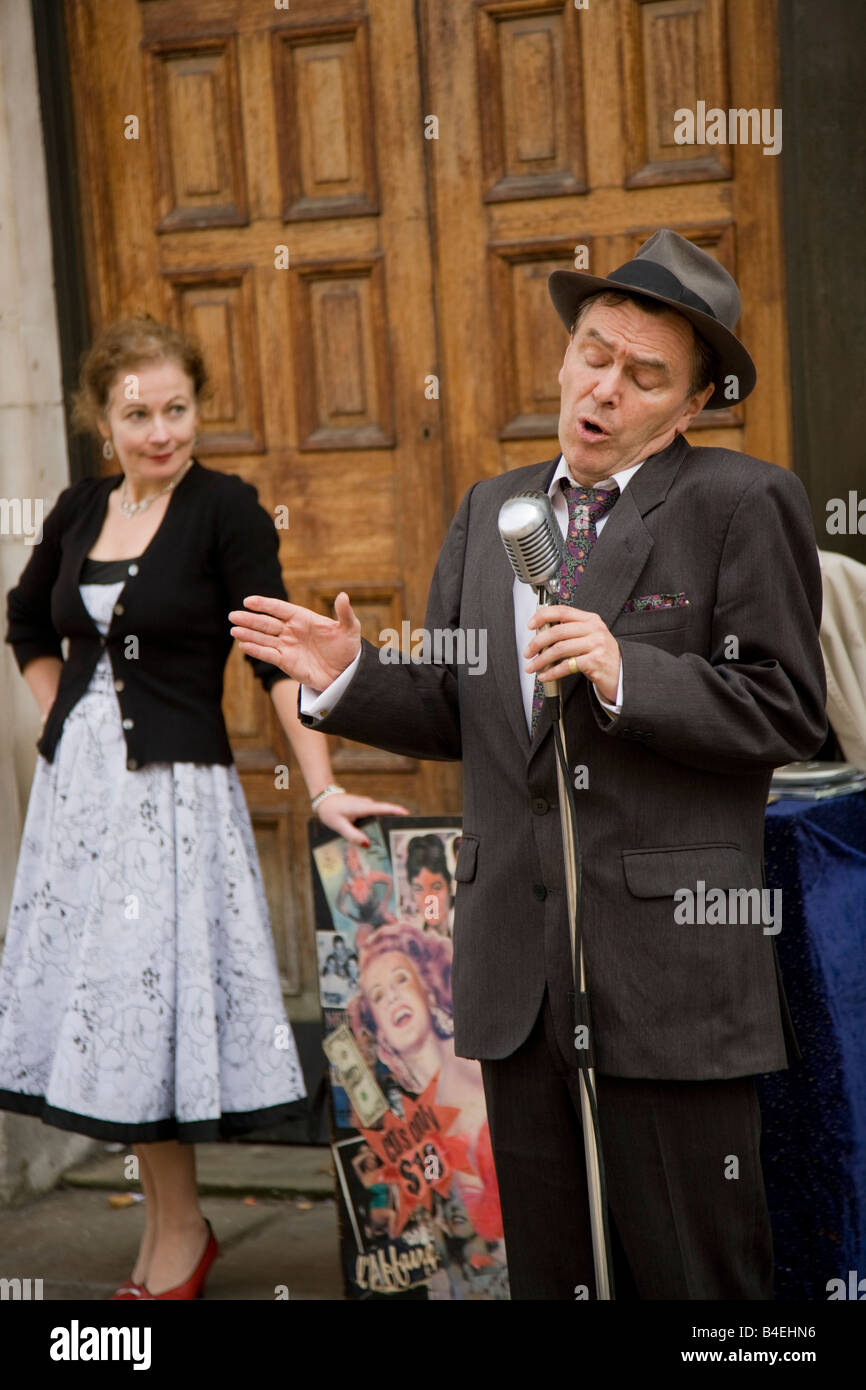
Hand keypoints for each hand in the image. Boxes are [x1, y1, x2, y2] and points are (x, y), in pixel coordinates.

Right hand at [229, 591, 360, 688]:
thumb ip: (344, 613)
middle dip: (249, 619)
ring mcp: (287, 646)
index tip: (248, 601)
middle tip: (232, 616)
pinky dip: (256, 651)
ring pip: (264, 638)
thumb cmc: (348, 648)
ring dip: (248, 635)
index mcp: (303, 618)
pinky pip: (268, 655)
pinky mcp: (286, 662)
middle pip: (266, 623)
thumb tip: (343, 595)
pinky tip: (244, 646)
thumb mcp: (350, 629)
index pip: (279, 608)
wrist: (347, 673)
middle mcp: (292, 631)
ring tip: (234, 631)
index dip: (264, 604)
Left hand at [314, 793, 410, 845]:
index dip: (396, 811)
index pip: (382, 808)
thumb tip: (367, 844)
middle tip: (401, 835)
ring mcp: (366, 805)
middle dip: (394, 822)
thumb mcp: (339, 825)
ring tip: (391, 839)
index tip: (408, 814)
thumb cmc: (330, 811)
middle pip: (384, 812)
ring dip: (385, 823)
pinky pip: (373, 815)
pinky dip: (376, 823)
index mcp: (362, 807)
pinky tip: (375, 834)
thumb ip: (352, 835)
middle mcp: (367, 804)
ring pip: (379, 815)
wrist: (324, 798)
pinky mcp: (364, 807)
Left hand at [524, 604, 620, 703]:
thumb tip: (542, 634)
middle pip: (557, 631)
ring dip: (541, 660)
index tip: (530, 624)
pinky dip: (552, 672)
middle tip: (528, 652)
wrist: (623, 673)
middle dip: (537, 642)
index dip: (543, 616)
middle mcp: (594, 629)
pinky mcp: (595, 661)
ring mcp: (596, 644)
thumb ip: (571, 632)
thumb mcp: (590, 637)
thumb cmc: (603, 655)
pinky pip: (567, 666)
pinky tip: (545, 675)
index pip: (562, 611)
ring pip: (560, 649)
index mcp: (590, 619)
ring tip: (532, 666)